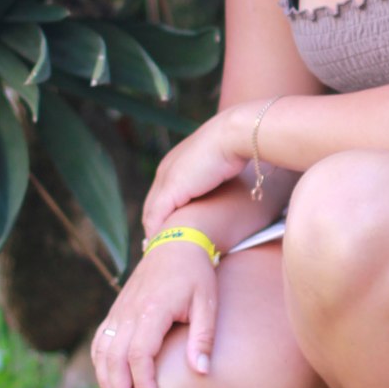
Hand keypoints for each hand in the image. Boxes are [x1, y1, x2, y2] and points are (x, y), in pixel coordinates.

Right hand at [90, 241, 217, 387]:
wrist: (175, 242)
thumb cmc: (196, 274)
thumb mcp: (207, 303)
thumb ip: (203, 338)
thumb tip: (202, 372)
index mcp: (152, 310)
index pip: (139, 354)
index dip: (142, 383)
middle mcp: (129, 311)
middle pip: (114, 359)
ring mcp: (119, 311)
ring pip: (102, 353)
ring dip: (108, 382)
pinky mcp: (116, 311)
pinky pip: (100, 342)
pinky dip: (101, 365)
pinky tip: (110, 384)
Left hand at [142, 106, 251, 240]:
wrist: (235, 135)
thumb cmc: (237, 146)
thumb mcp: (222, 165)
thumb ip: (215, 177)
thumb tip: (227, 185)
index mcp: (175, 162)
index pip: (162, 194)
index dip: (163, 214)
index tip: (167, 231)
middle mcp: (165, 170)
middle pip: (151, 205)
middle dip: (154, 226)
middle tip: (156, 248)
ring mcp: (165, 179)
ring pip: (151, 213)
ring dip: (154, 233)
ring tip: (158, 252)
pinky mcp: (171, 189)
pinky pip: (156, 217)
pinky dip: (157, 233)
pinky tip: (161, 247)